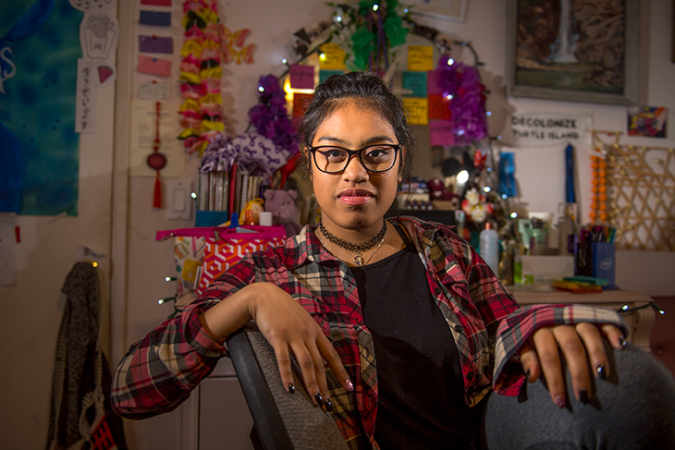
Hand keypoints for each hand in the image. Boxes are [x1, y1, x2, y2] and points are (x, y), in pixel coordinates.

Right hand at [249, 283, 353, 408]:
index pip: (332, 354)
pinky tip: (290, 388)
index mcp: (315, 331)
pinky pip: (283, 359)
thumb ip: (309, 337)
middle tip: (328, 403)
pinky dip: (287, 375)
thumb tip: (316, 356)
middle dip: (325, 385)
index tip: (349, 387)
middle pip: (320, 364)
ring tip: (315, 400)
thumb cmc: (282, 310)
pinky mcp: (278, 337)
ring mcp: (293, 335)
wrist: (265, 296)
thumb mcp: (302, 321)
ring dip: (312, 384)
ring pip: (306, 364)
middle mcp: (307, 334)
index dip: (341, 371)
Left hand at [518, 323, 624, 407]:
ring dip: (597, 353)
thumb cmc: (533, 338)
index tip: (560, 402)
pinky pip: (604, 322)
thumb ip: (527, 358)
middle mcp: (559, 322)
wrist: (538, 314)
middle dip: (578, 373)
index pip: (548, 356)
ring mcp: (576, 318)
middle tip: (584, 397)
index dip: (554, 379)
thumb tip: (532, 375)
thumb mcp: (523, 346)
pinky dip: (613, 332)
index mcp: (540, 330)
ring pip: (589, 332)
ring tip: (602, 375)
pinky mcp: (591, 316)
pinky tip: (621, 346)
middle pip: (571, 346)